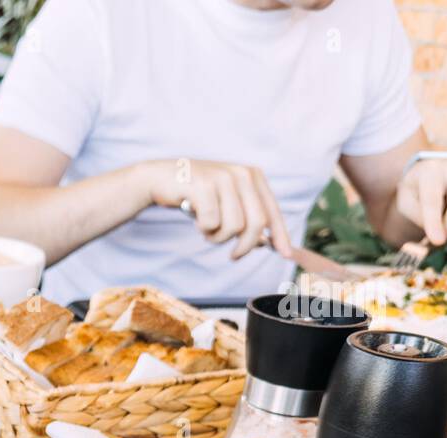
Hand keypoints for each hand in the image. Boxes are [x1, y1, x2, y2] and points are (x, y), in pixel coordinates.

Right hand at [140, 158, 292, 258]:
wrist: (160, 177)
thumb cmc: (195, 194)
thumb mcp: (226, 203)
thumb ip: (246, 218)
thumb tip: (265, 242)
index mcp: (253, 176)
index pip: (272, 212)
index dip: (280, 236)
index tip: (286, 255)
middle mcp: (242, 174)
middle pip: (257, 223)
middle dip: (245, 246)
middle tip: (233, 256)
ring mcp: (223, 178)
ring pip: (233, 227)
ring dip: (217, 237)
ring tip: (206, 229)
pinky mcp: (204, 186)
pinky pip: (211, 223)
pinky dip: (203, 228)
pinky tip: (195, 217)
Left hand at [396, 156, 446, 246]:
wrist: (431, 166)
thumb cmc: (416, 187)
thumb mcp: (406, 201)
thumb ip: (418, 216)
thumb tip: (439, 234)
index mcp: (430, 170)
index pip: (433, 200)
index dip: (435, 223)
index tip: (437, 241)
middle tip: (442, 235)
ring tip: (446, 214)